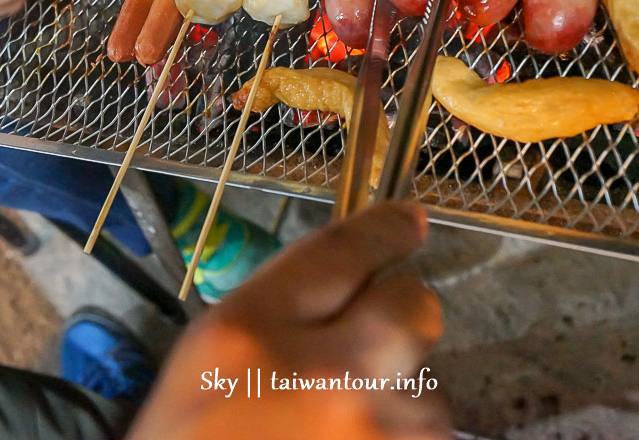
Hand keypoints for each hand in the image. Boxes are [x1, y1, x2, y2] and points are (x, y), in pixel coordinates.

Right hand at [129, 203, 448, 439]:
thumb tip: (363, 269)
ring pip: (428, 386)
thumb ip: (281, 307)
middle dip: (398, 312)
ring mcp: (378, 436)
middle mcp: (326, 377)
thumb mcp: (210, 360)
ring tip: (342, 432)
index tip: (412, 220)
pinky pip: (427, 438)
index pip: (342, 252)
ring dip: (399, 397)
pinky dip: (400, 439)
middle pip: (412, 306)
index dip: (386, 229)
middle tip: (366, 343)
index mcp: (253, 334)